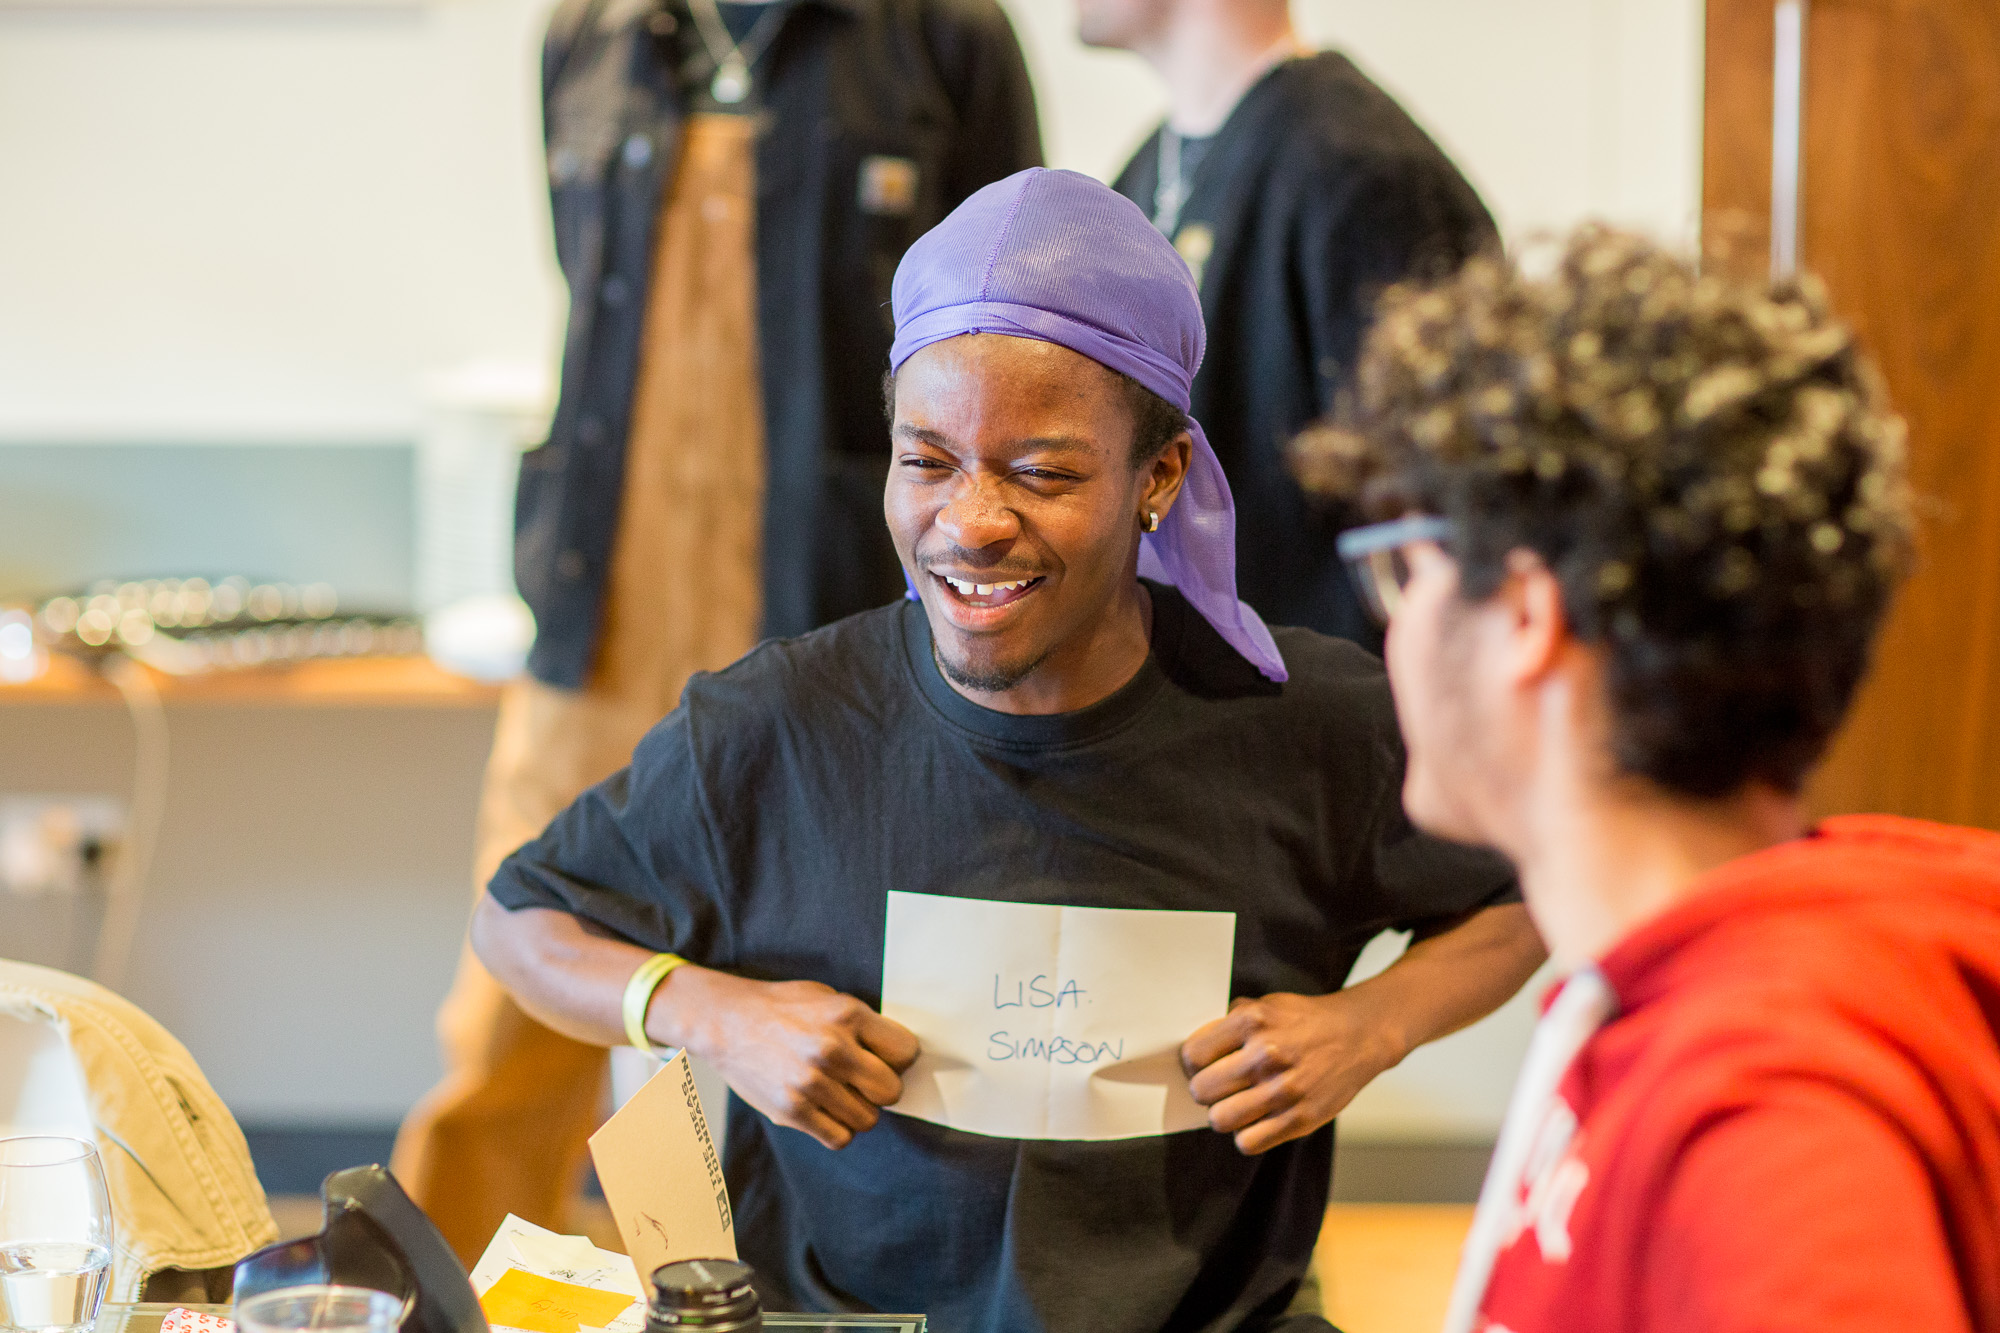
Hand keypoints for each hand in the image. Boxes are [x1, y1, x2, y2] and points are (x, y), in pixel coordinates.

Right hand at [658, 968, 919, 1149]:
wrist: (726, 1021)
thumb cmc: (782, 1008)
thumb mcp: (828, 998)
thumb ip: (862, 1024)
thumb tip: (898, 1055)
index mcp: (847, 1015)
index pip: (906, 1051)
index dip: (899, 1058)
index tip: (886, 1059)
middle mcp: (832, 1049)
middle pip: (891, 1091)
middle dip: (881, 1088)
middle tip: (863, 1081)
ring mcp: (811, 1083)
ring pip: (867, 1119)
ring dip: (857, 1111)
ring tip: (838, 1094)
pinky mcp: (791, 1111)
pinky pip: (839, 1138)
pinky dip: (837, 1129)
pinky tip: (825, 1111)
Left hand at [1180, 991, 1404, 1155]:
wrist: (1359, 1035)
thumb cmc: (1305, 1020)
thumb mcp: (1266, 1005)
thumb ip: (1229, 1022)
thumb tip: (1193, 1050)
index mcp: (1253, 1021)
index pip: (1193, 1055)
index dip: (1193, 1063)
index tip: (1201, 1065)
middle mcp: (1267, 1055)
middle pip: (1202, 1090)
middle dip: (1205, 1089)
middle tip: (1218, 1086)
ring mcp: (1284, 1090)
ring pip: (1220, 1120)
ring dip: (1223, 1114)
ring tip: (1236, 1104)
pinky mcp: (1300, 1119)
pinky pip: (1248, 1142)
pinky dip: (1247, 1135)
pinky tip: (1256, 1119)